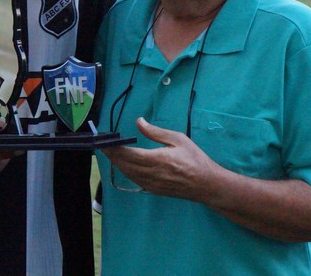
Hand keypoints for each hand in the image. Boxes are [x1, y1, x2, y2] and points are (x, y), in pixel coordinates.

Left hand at [102, 117, 218, 199]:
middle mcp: (152, 174)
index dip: (115, 148)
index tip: (106, 141)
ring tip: (110, 154)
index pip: (129, 154)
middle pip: (125, 165)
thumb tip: (139, 121)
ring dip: (117, 164)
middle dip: (112, 155)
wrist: (207, 184)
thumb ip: (156, 132)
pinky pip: (135, 180)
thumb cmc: (195, 159)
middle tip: (103, 146)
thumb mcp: (178, 139)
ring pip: (128, 174)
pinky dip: (126, 172)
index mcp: (158, 160)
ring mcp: (152, 185)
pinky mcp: (154, 190)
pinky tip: (124, 165)